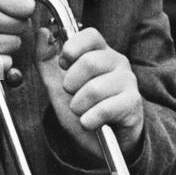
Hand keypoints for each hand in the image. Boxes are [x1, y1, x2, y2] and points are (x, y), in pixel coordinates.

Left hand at [33, 24, 143, 159]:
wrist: (98, 141)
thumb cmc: (81, 107)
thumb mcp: (56, 82)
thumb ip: (46, 58)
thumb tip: (42, 32)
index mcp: (100, 52)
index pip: (90, 35)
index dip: (72, 48)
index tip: (63, 65)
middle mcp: (117, 62)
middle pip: (90, 62)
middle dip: (71, 84)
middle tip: (72, 95)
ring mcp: (128, 82)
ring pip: (95, 88)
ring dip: (79, 106)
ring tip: (81, 111)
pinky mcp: (133, 104)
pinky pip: (105, 109)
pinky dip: (89, 120)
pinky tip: (90, 122)